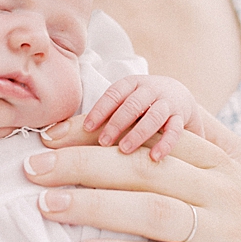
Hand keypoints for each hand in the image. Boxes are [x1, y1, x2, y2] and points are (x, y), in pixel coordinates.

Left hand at [28, 109, 240, 241]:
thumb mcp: (238, 167)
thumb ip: (196, 138)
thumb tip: (133, 118)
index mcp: (221, 159)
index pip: (151, 136)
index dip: (98, 135)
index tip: (51, 138)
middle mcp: (222, 189)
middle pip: (144, 168)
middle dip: (83, 163)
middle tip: (33, 167)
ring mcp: (223, 230)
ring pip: (152, 209)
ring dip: (95, 205)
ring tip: (47, 204)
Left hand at [80, 75, 203, 162]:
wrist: (180, 96)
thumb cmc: (141, 104)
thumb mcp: (124, 101)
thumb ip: (102, 115)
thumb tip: (58, 134)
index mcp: (132, 83)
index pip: (114, 93)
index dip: (100, 110)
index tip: (88, 127)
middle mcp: (150, 89)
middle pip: (132, 104)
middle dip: (117, 123)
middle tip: (103, 142)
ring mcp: (167, 103)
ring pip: (154, 116)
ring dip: (138, 133)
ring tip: (125, 149)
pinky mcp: (182, 118)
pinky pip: (175, 131)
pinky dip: (166, 144)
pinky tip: (155, 158)